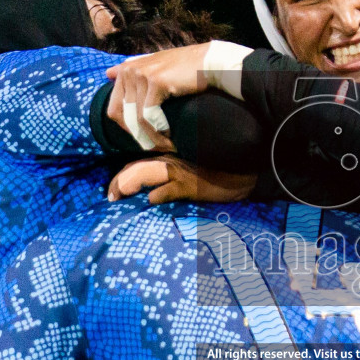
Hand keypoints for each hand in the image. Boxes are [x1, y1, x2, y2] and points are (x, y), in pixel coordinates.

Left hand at [105, 44, 216, 150]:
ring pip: (137, 119)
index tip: (144, 139)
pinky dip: (160, 130)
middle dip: (138, 136)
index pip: (114, 109)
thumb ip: (132, 69)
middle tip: (155, 148)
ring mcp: (141, 75)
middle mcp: (129, 71)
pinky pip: (150, 115)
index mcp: (126, 70)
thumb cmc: (184, 68)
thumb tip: (107, 73)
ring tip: (166, 147)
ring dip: (152, 137)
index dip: (128, 129)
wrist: (209, 63)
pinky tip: (171, 138)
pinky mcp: (156, 82)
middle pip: (123, 116)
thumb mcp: (154, 64)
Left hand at [108, 156, 255, 204]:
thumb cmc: (224, 173)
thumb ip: (176, 178)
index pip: (140, 163)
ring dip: (127, 184)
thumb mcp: (196, 173)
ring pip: (145, 173)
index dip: (123, 176)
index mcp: (173, 157)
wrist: (249, 171)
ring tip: (117, 197)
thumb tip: (155, 194)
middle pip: (136, 168)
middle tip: (111, 197)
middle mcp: (173, 161)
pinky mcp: (192, 186)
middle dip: (118, 182)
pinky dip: (156, 196)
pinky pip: (167, 190)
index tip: (114, 191)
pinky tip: (150, 201)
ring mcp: (182, 173)